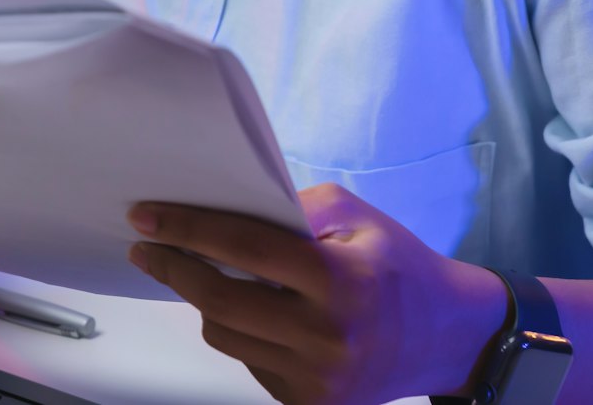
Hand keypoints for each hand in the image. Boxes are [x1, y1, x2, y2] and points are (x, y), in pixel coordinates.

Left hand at [127, 184, 505, 404]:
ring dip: (203, 302)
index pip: (244, 249)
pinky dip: (239, 332)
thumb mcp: (358, 216)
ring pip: (225, 336)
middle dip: (174, 268)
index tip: (146, 217)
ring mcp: (316, 379)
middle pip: (220, 301)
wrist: (447, 335)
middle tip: (148, 247)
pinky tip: (250, 311)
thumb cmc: (399, 266)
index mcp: (340, 281)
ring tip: (201, 274)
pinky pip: (248, 361)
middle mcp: (326, 337)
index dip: (188, 229)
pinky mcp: (308, 403)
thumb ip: (294, 208)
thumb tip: (228, 208)